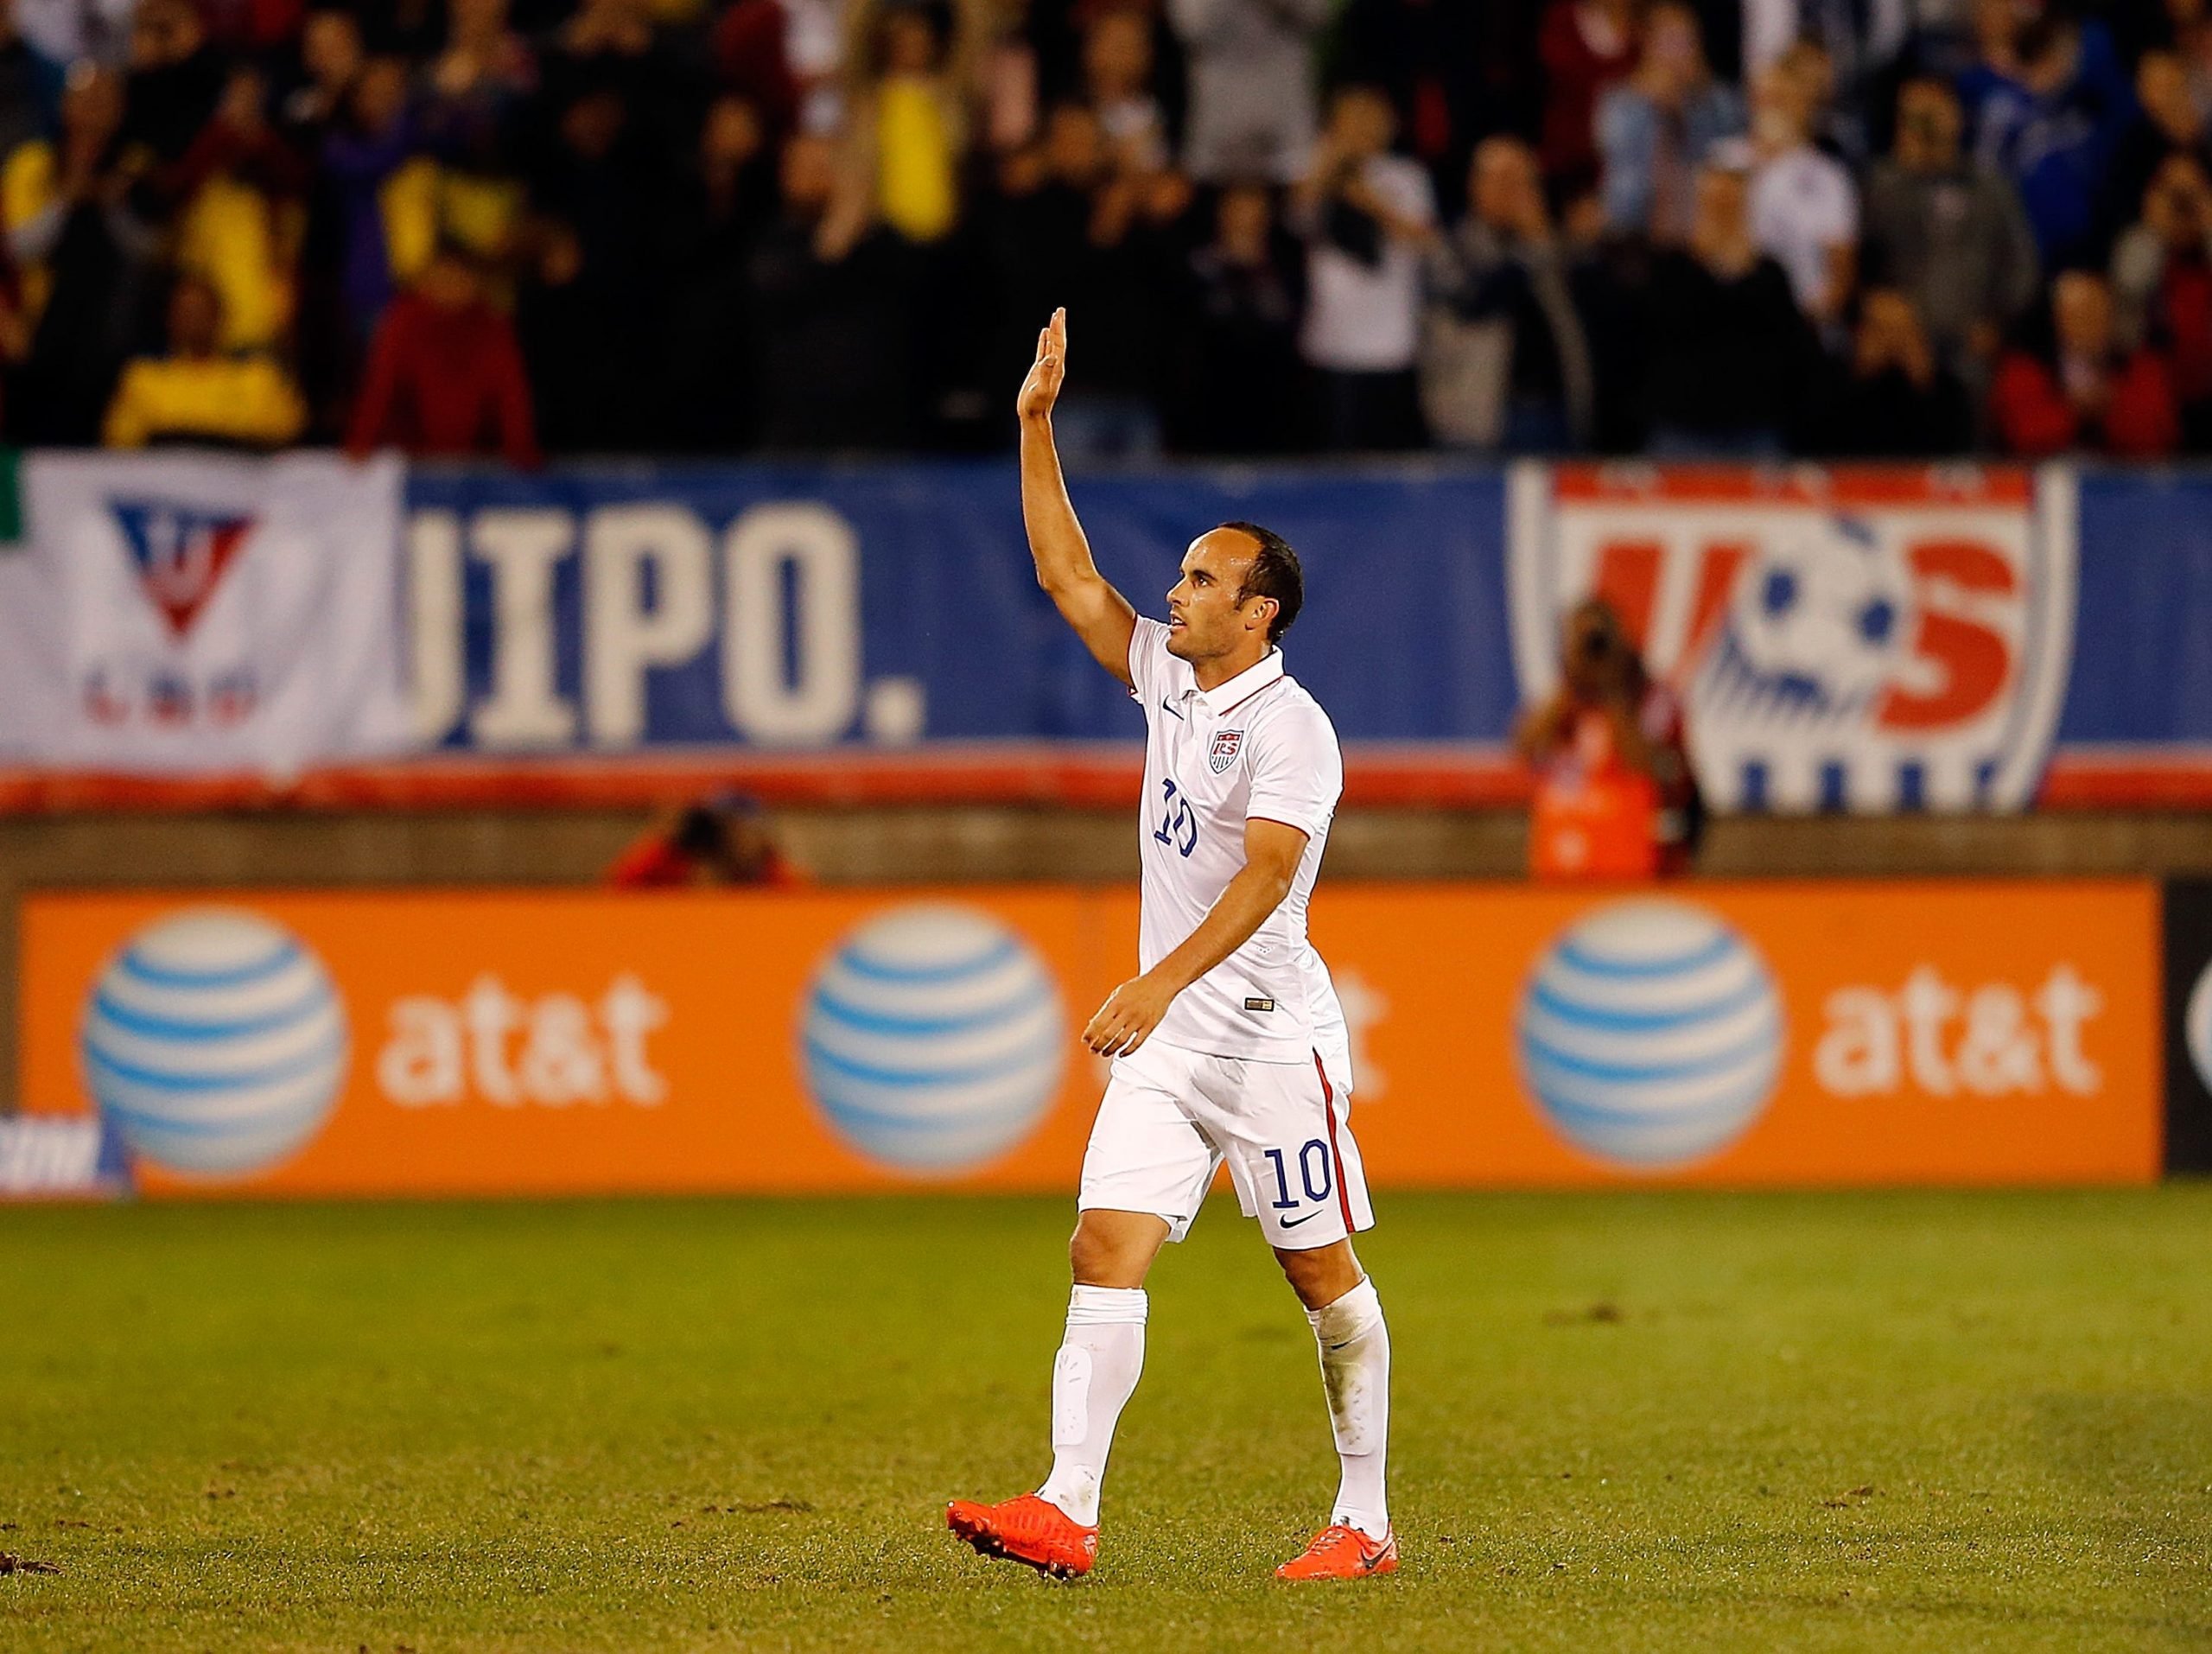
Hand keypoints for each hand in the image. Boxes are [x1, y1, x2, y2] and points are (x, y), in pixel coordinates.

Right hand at [1017, 306, 1065, 421]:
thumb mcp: (1041, 389)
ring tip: (1054, 317)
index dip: (1059, 329)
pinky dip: (1043, 341)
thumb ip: (1046, 373)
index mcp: (1056, 368)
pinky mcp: (1039, 370)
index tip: (1058, 316)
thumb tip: (1051, 358)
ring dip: (1053, 330)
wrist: (1033, 415)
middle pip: (1057, 341)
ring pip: (1051, 344)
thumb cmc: (1037, 405)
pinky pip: (1042, 351)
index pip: (1059, 344)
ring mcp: (1047, 367)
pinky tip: (1043, 333)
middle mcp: (1054, 365)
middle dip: (1058, 325)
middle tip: (1060, 310)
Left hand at [1083, 971, 1177, 1056]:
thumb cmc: (1139, 987)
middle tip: (1093, 1050)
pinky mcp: (1149, 1026)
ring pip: (1121, 1041)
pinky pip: (1137, 1043)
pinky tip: (1122, 1053)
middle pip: (1108, 1034)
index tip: (1085, 1040)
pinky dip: (1128, 1051)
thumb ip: (1107, 1008)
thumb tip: (1094, 1023)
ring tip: (1105, 1053)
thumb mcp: (1119, 992)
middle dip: (1098, 1045)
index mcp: (1116, 1003)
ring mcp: (1138, 1020)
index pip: (1098, 1022)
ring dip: (1110, 1050)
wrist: (1161, 983)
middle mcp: (1126, 1012)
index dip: (1090, 1034)